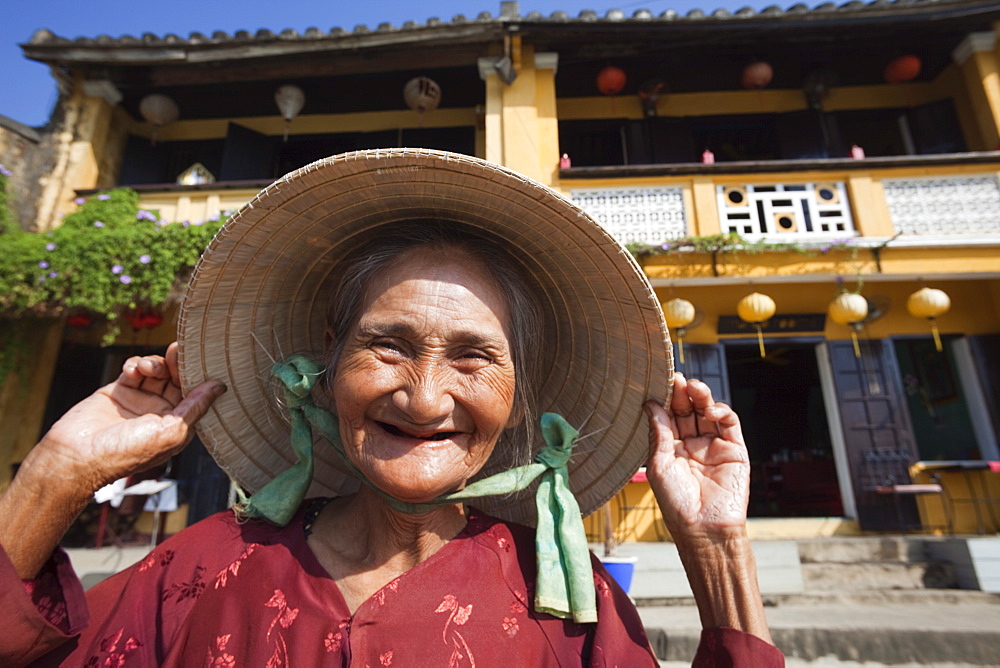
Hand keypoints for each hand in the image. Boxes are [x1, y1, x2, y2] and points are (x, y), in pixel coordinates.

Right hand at [26, 342, 224, 500]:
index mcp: (178, 425)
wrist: (77, 455)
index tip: (199, 358)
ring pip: (157, 371)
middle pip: (178, 379)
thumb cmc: (125, 453)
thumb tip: (219, 387)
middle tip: (177, 350)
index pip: (196, 394)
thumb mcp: (170, 431)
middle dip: (179, 364)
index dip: (198, 376)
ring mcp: (140, 401)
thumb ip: (195, 407)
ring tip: (147, 367)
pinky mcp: (119, 391)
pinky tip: (132, 371)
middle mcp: (161, 413)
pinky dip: (135, 365)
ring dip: (156, 363)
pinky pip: (134, 370)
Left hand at [644, 373, 748, 539]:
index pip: (669, 416)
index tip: (661, 383)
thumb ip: (659, 433)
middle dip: (683, 394)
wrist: (705, 529)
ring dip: (702, 396)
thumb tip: (651, 404)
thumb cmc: (677, 503)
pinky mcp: (735, 450)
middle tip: (677, 380)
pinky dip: (721, 411)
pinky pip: (729, 424)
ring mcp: (714, 446)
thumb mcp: (659, 465)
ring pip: (708, 412)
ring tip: (694, 387)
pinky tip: (710, 410)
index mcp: (671, 448)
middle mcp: (692, 445)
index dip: (667, 399)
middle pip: (688, 410)